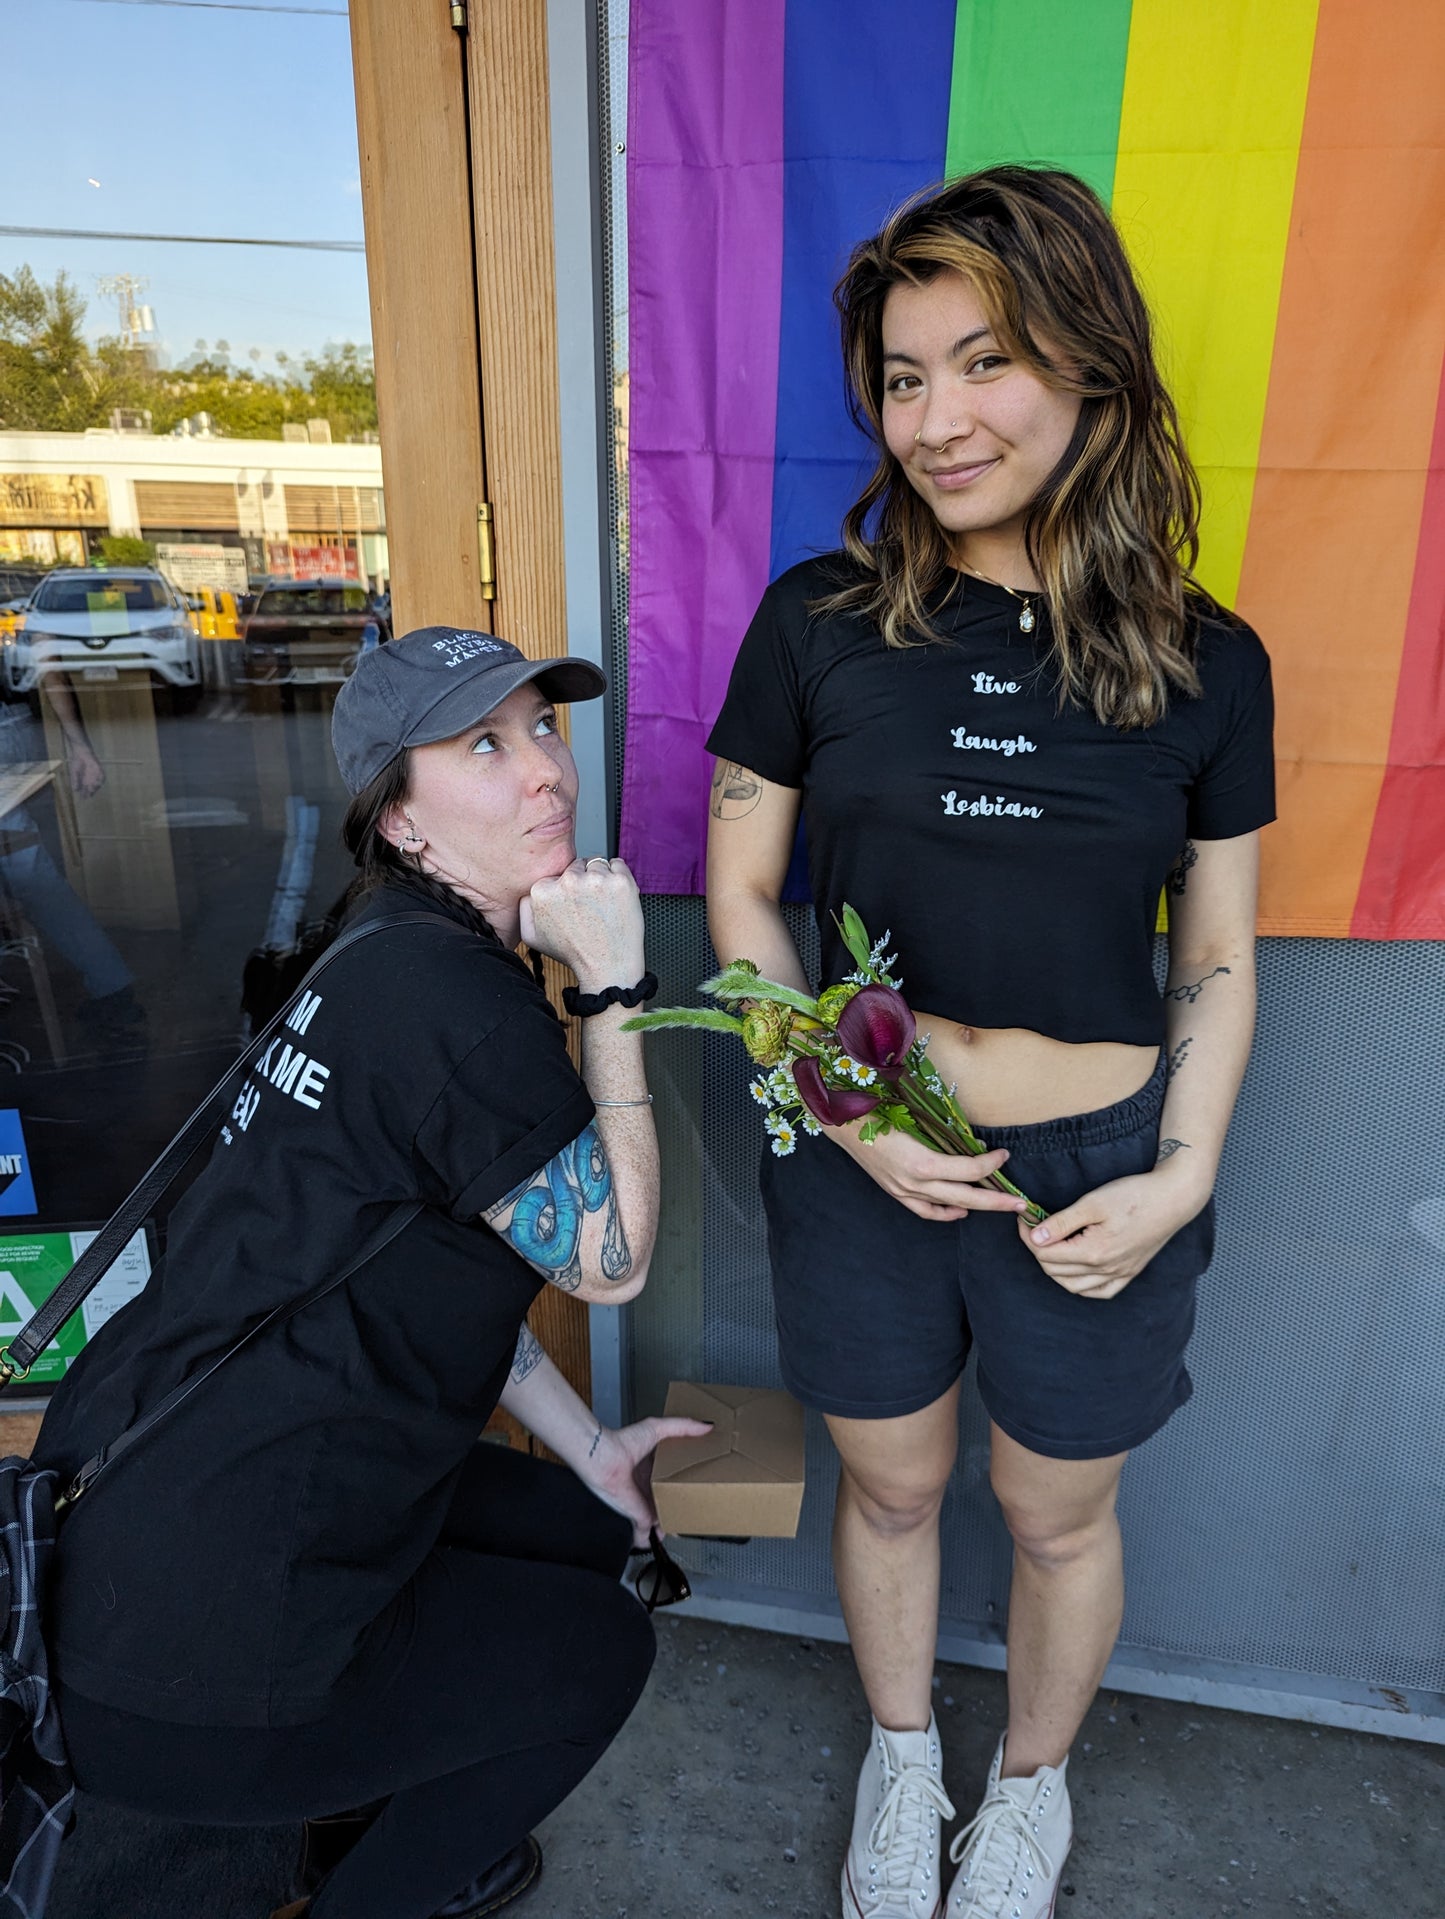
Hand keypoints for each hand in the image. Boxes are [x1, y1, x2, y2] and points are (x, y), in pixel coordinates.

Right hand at [67, 744, 104, 798]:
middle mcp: (91, 778)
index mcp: (85, 780)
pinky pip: (102, 775)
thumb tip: (75, 790)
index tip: (83, 798)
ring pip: (98, 782)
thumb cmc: (77, 762)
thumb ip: (75, 781)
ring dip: (96, 786)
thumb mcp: (74, 773)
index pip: (86, 789)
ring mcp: (96, 774)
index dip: (85, 794)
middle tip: (89, 795)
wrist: (81, 752)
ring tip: (92, 789)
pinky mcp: (99, 769)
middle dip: (91, 792)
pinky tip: (98, 782)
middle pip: (93, 787)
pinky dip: (100, 779)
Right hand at [519, 857, 644, 989]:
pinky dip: (619, 876)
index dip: (567, 889)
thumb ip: (524, 909)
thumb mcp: (533, 937)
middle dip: (583, 882)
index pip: (557, 874)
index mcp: (543, 891)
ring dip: (601, 879)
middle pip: (577, 865)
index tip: (574, 905)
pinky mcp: (620, 881)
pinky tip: (615, 898)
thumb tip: (528, 891)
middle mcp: (568, 881)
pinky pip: (618, 864)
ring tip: (602, 905)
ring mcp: (596, 880)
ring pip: (597, 864)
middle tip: (589, 907)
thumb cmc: (574, 953)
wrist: (606, 967)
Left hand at [575, 1414, 713, 1547]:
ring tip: (679, 1528)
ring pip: (657, 1519)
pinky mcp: (637, 1516)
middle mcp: (645, 1486)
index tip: (696, 1486)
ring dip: (666, 1526)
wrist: (604, 1459)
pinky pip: (645, 1533)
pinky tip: (657, 1541)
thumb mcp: (658, 1428)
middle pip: (665, 1500)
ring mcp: (641, 1502)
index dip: (683, 1482)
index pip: (670, 1478)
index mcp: (651, 1467)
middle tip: (691, 1512)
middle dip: (676, 1507)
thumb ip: (683, 1427)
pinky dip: (650, 1539)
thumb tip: (707, 1426)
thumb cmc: (623, 1442)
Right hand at [830, 1124, 1029, 1223]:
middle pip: (968, 1196)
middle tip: (1022, 1204)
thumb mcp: (918, 1118)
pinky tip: (961, 1210)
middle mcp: (916, 1182)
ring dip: (976, 1206)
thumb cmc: (881, 1111)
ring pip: (949, 1206)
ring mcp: (905, 1191)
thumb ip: (948, 1132)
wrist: (844, 1122)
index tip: (1004, 1154)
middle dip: (998, 1201)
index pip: (970, 1170)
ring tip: (998, 1205)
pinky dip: (946, 1212)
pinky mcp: (896, 1192)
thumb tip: (975, 1142)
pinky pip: (926, 1211)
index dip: (992, 1163)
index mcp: (923, 1163)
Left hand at [1018, 1165, 1208, 1298]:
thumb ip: (1062, 1222)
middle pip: (1055, 1271)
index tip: (1024, 1219)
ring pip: (1073, 1286)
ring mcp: (1120, 1274)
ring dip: (1055, 1269)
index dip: (1028, 1236)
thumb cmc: (1134, 1195)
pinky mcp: (1130, 1273)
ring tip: (1050, 1246)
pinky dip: (1081, 1286)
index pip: (1046, 1254)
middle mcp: (1106, 1269)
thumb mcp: (1093, 1202)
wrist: (1173, 1198)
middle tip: (1033, 1227)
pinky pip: (1100, 1292)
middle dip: (1037, 1250)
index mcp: (1094, 1252)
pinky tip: (1075, 1271)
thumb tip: (1035, 1236)